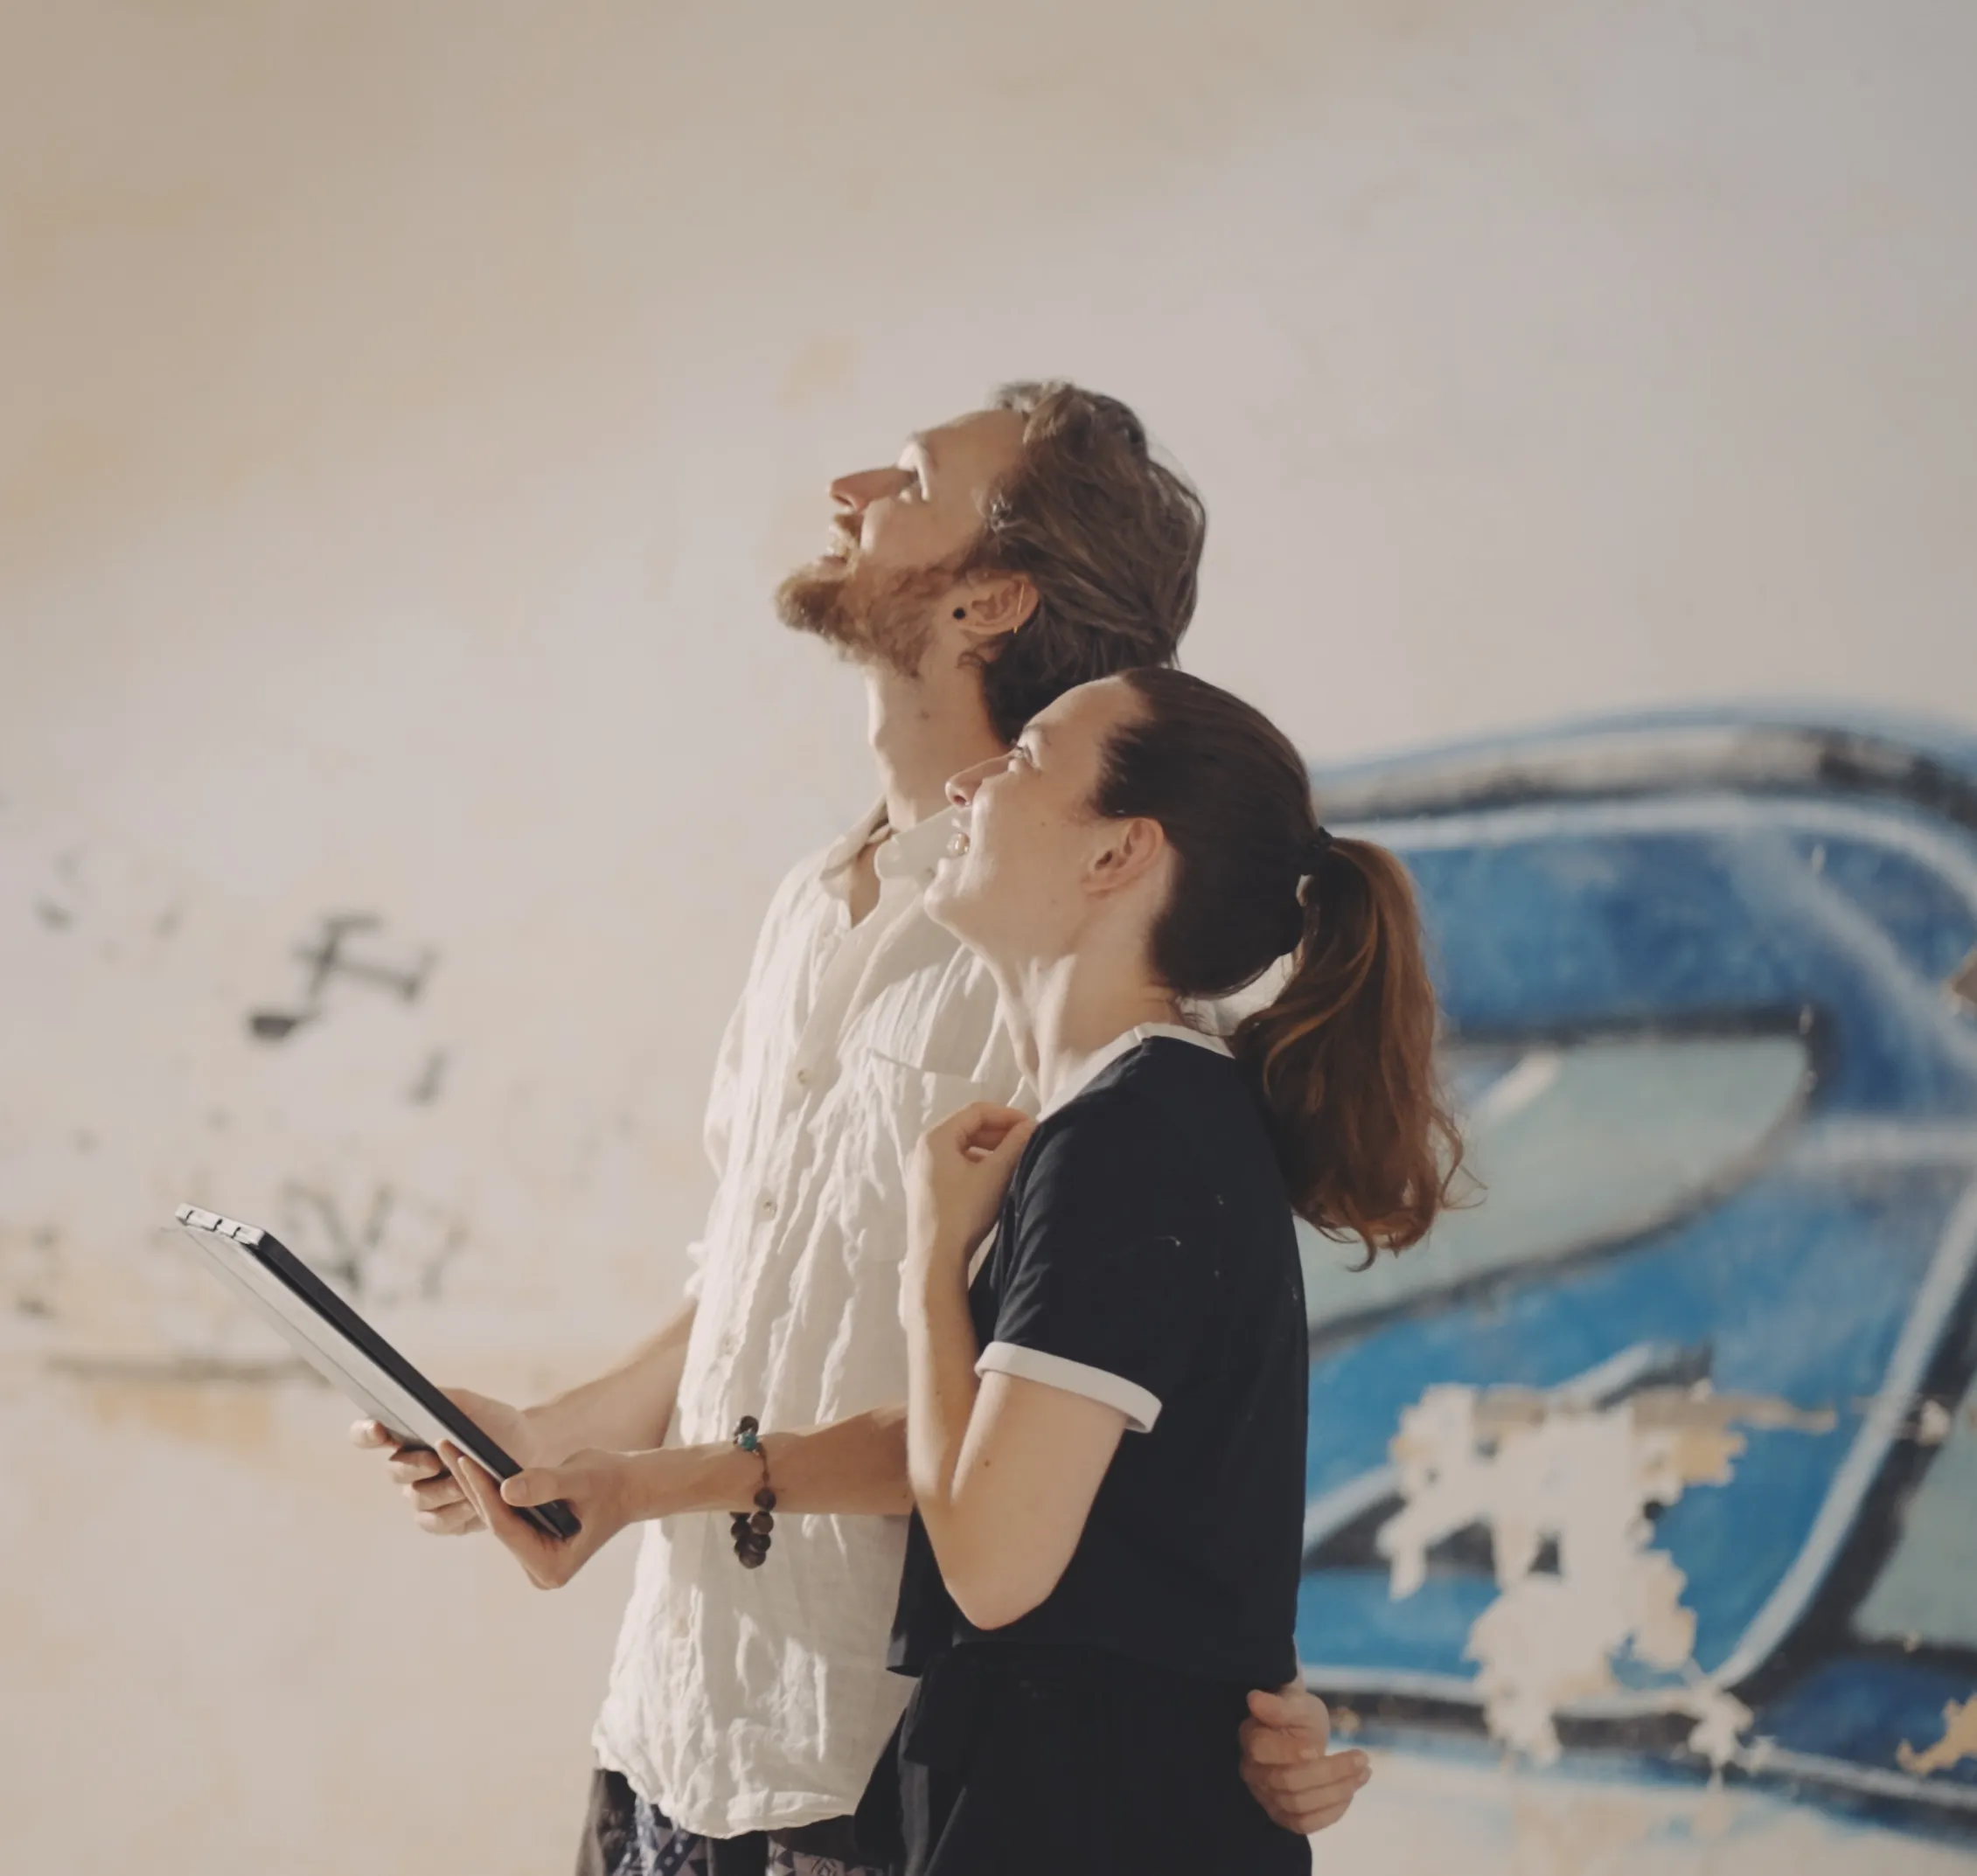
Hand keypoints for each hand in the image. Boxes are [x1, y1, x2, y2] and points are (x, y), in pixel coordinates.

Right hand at [349, 1388, 548, 1535]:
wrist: (531, 1450)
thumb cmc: (494, 1423)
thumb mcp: (469, 1405)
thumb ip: (440, 1400)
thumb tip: (413, 1399)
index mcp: (406, 1435)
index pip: (367, 1435)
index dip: (365, 1433)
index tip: (379, 1430)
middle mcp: (409, 1467)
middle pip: (394, 1472)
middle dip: (413, 1466)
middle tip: (435, 1461)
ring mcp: (424, 1495)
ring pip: (417, 1499)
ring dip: (441, 1491)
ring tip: (465, 1484)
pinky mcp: (444, 1520)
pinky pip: (436, 1523)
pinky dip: (454, 1514)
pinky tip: (473, 1504)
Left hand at [444, 1444, 643, 1588]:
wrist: (632, 1486)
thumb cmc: (612, 1482)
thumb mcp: (580, 1479)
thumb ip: (545, 1486)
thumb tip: (505, 1490)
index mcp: (552, 1566)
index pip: (506, 1527)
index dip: (483, 1492)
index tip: (465, 1460)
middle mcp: (539, 1570)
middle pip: (495, 1524)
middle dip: (471, 1485)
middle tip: (447, 1447)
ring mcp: (534, 1560)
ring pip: (496, 1519)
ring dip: (475, 1485)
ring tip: (452, 1451)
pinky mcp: (532, 1544)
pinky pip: (504, 1516)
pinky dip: (490, 1489)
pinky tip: (471, 1463)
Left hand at [906, 1102, 1034, 1273]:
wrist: (936, 1257)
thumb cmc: (964, 1211)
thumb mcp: (995, 1174)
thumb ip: (1015, 1144)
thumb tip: (1031, 1125)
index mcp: (936, 1138)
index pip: (977, 1112)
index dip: (1007, 1115)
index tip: (1032, 1125)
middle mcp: (924, 1148)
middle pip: (968, 1127)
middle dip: (1000, 1132)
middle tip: (1027, 1141)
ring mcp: (923, 1170)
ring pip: (963, 1147)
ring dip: (991, 1149)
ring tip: (1015, 1158)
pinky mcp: (927, 1188)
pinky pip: (956, 1164)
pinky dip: (979, 1164)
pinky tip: (996, 1177)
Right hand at [1239, 1683, 1370, 1835]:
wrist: (1300, 1731)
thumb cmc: (1298, 1714)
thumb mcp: (1295, 1702)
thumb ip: (1279, 1705)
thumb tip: (1255, 1700)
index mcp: (1251, 1738)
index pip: (1263, 1750)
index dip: (1290, 1752)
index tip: (1318, 1748)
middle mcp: (1252, 1772)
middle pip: (1288, 1782)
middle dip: (1330, 1773)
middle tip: (1362, 1759)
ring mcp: (1266, 1797)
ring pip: (1299, 1806)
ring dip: (1337, 1792)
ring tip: (1363, 1773)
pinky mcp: (1282, 1816)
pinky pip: (1305, 1825)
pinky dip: (1330, 1813)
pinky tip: (1350, 1794)